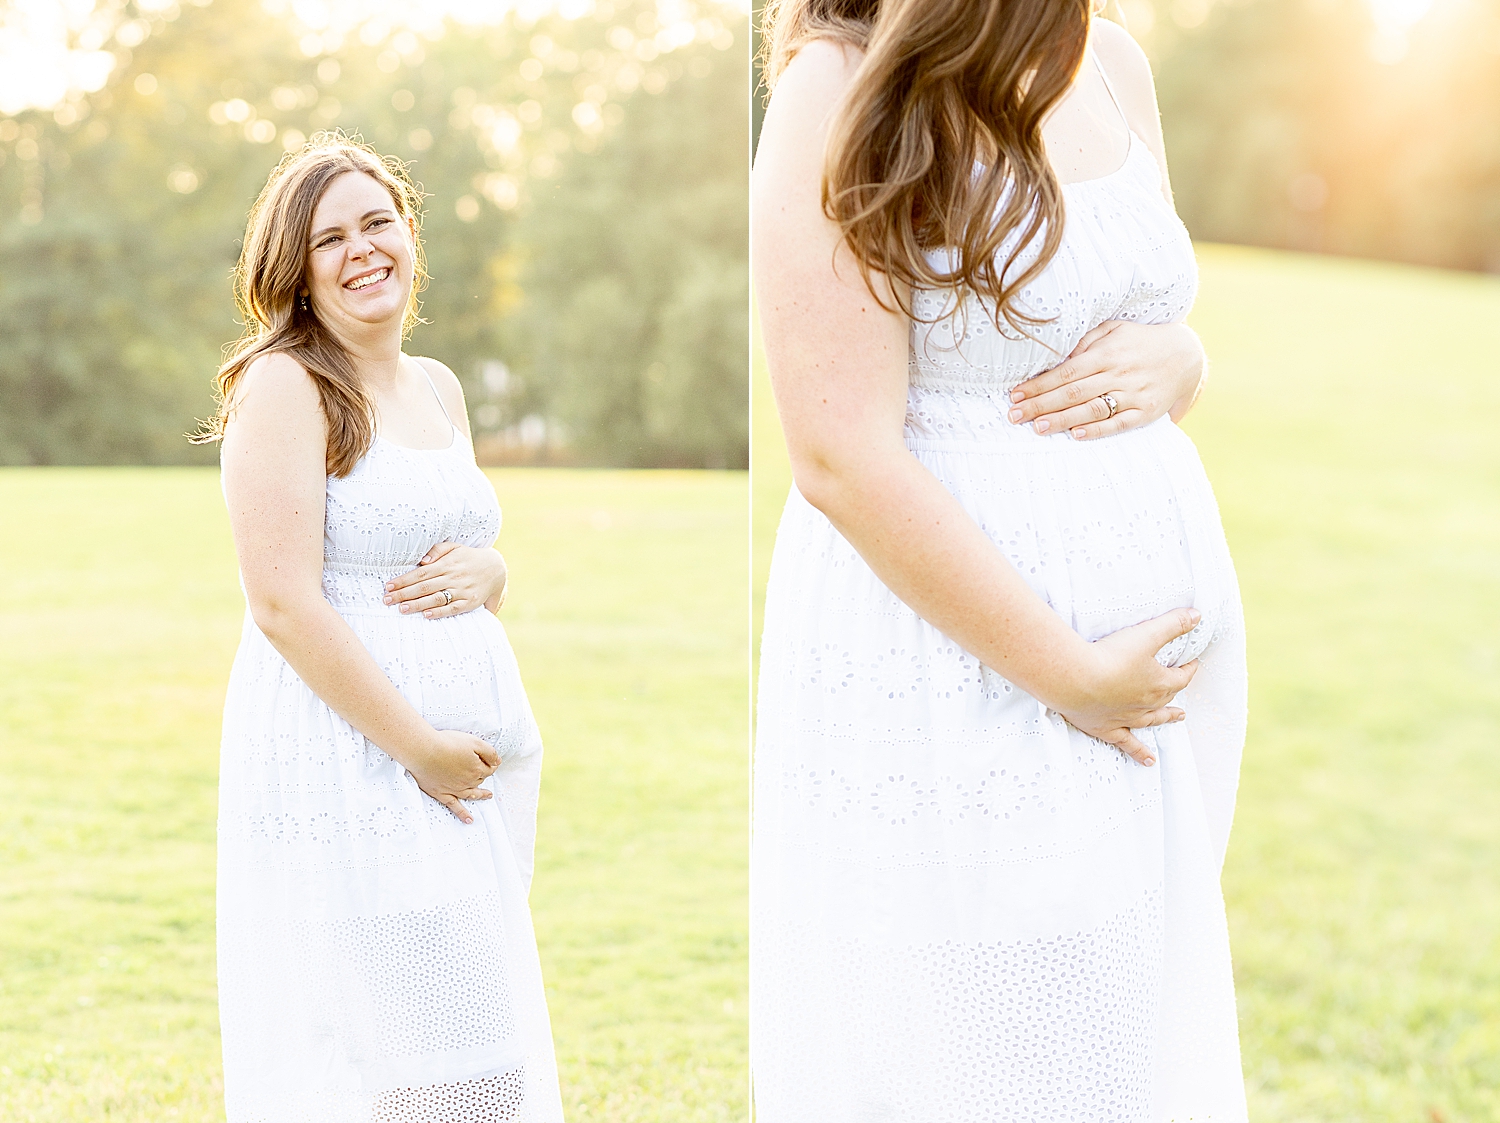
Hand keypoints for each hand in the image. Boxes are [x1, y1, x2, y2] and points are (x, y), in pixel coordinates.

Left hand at [384, 542, 507, 617]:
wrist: (496, 568)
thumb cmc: (469, 557)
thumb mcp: (454, 547)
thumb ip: (437, 550)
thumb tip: (421, 560)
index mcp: (447, 564)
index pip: (420, 573)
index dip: (403, 580)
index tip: (389, 586)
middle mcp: (453, 577)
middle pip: (424, 587)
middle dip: (404, 594)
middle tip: (387, 600)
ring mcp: (461, 591)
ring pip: (436, 598)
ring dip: (417, 604)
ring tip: (402, 609)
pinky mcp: (469, 602)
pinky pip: (453, 608)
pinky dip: (439, 612)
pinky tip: (426, 615)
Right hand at [405, 729, 498, 822]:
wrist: (423, 751)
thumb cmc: (447, 743)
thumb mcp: (475, 742)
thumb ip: (489, 752)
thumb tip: (498, 762)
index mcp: (476, 769)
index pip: (489, 769)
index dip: (491, 764)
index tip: (491, 761)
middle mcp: (467, 782)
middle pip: (480, 780)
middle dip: (484, 775)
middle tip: (486, 770)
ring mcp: (454, 789)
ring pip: (471, 794)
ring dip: (480, 795)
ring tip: (487, 796)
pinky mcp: (441, 793)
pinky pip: (454, 806)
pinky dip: (462, 813)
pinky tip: (469, 820)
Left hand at [1006, 320, 1205, 439]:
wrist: (1187, 354)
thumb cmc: (1140, 341)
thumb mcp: (1115, 329)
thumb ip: (1087, 341)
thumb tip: (1060, 355)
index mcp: (1106, 354)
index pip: (1065, 372)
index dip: (1039, 384)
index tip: (1016, 394)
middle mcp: (1117, 374)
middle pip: (1072, 393)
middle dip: (1041, 405)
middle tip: (1015, 415)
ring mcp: (1132, 394)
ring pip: (1091, 409)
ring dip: (1062, 420)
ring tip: (1038, 428)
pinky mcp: (1145, 411)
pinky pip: (1119, 423)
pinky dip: (1098, 430)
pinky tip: (1076, 436)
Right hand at [1053, 607, 1201, 766]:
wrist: (1076, 680)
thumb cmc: (1110, 656)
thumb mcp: (1145, 634)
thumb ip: (1172, 624)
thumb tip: (1198, 615)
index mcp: (1159, 684)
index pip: (1182, 677)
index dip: (1188, 669)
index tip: (1192, 662)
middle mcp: (1147, 705)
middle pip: (1167, 698)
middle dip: (1176, 690)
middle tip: (1181, 685)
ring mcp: (1127, 719)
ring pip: (1152, 721)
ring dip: (1165, 719)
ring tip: (1177, 718)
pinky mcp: (1106, 728)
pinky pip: (1127, 743)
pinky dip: (1139, 752)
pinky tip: (1148, 761)